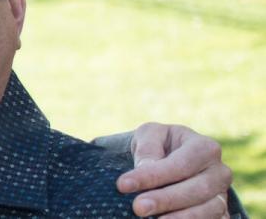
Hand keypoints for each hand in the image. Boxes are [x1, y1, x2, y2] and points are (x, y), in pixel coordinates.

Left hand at [116, 122, 233, 217]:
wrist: (172, 158)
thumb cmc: (160, 145)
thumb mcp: (150, 135)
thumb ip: (148, 149)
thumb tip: (145, 168)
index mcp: (205, 148)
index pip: (181, 164)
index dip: (153, 176)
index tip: (123, 185)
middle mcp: (219, 172)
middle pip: (197, 189)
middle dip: (166, 200)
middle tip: (138, 207)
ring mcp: (222, 195)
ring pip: (209, 210)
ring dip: (181, 218)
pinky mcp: (221, 213)